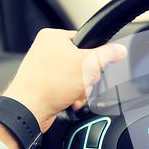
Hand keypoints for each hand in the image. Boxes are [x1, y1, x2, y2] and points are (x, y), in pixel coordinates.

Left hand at [3, 29, 126, 132]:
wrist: (29, 110)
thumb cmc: (48, 85)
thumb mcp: (87, 64)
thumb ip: (108, 54)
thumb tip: (119, 49)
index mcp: (53, 37)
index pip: (85, 40)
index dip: (93, 55)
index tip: (94, 64)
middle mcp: (47, 50)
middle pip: (84, 61)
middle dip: (87, 77)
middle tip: (81, 81)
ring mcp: (45, 68)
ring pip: (78, 76)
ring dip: (81, 88)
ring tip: (73, 93)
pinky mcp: (46, 84)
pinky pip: (68, 86)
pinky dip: (73, 95)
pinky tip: (69, 100)